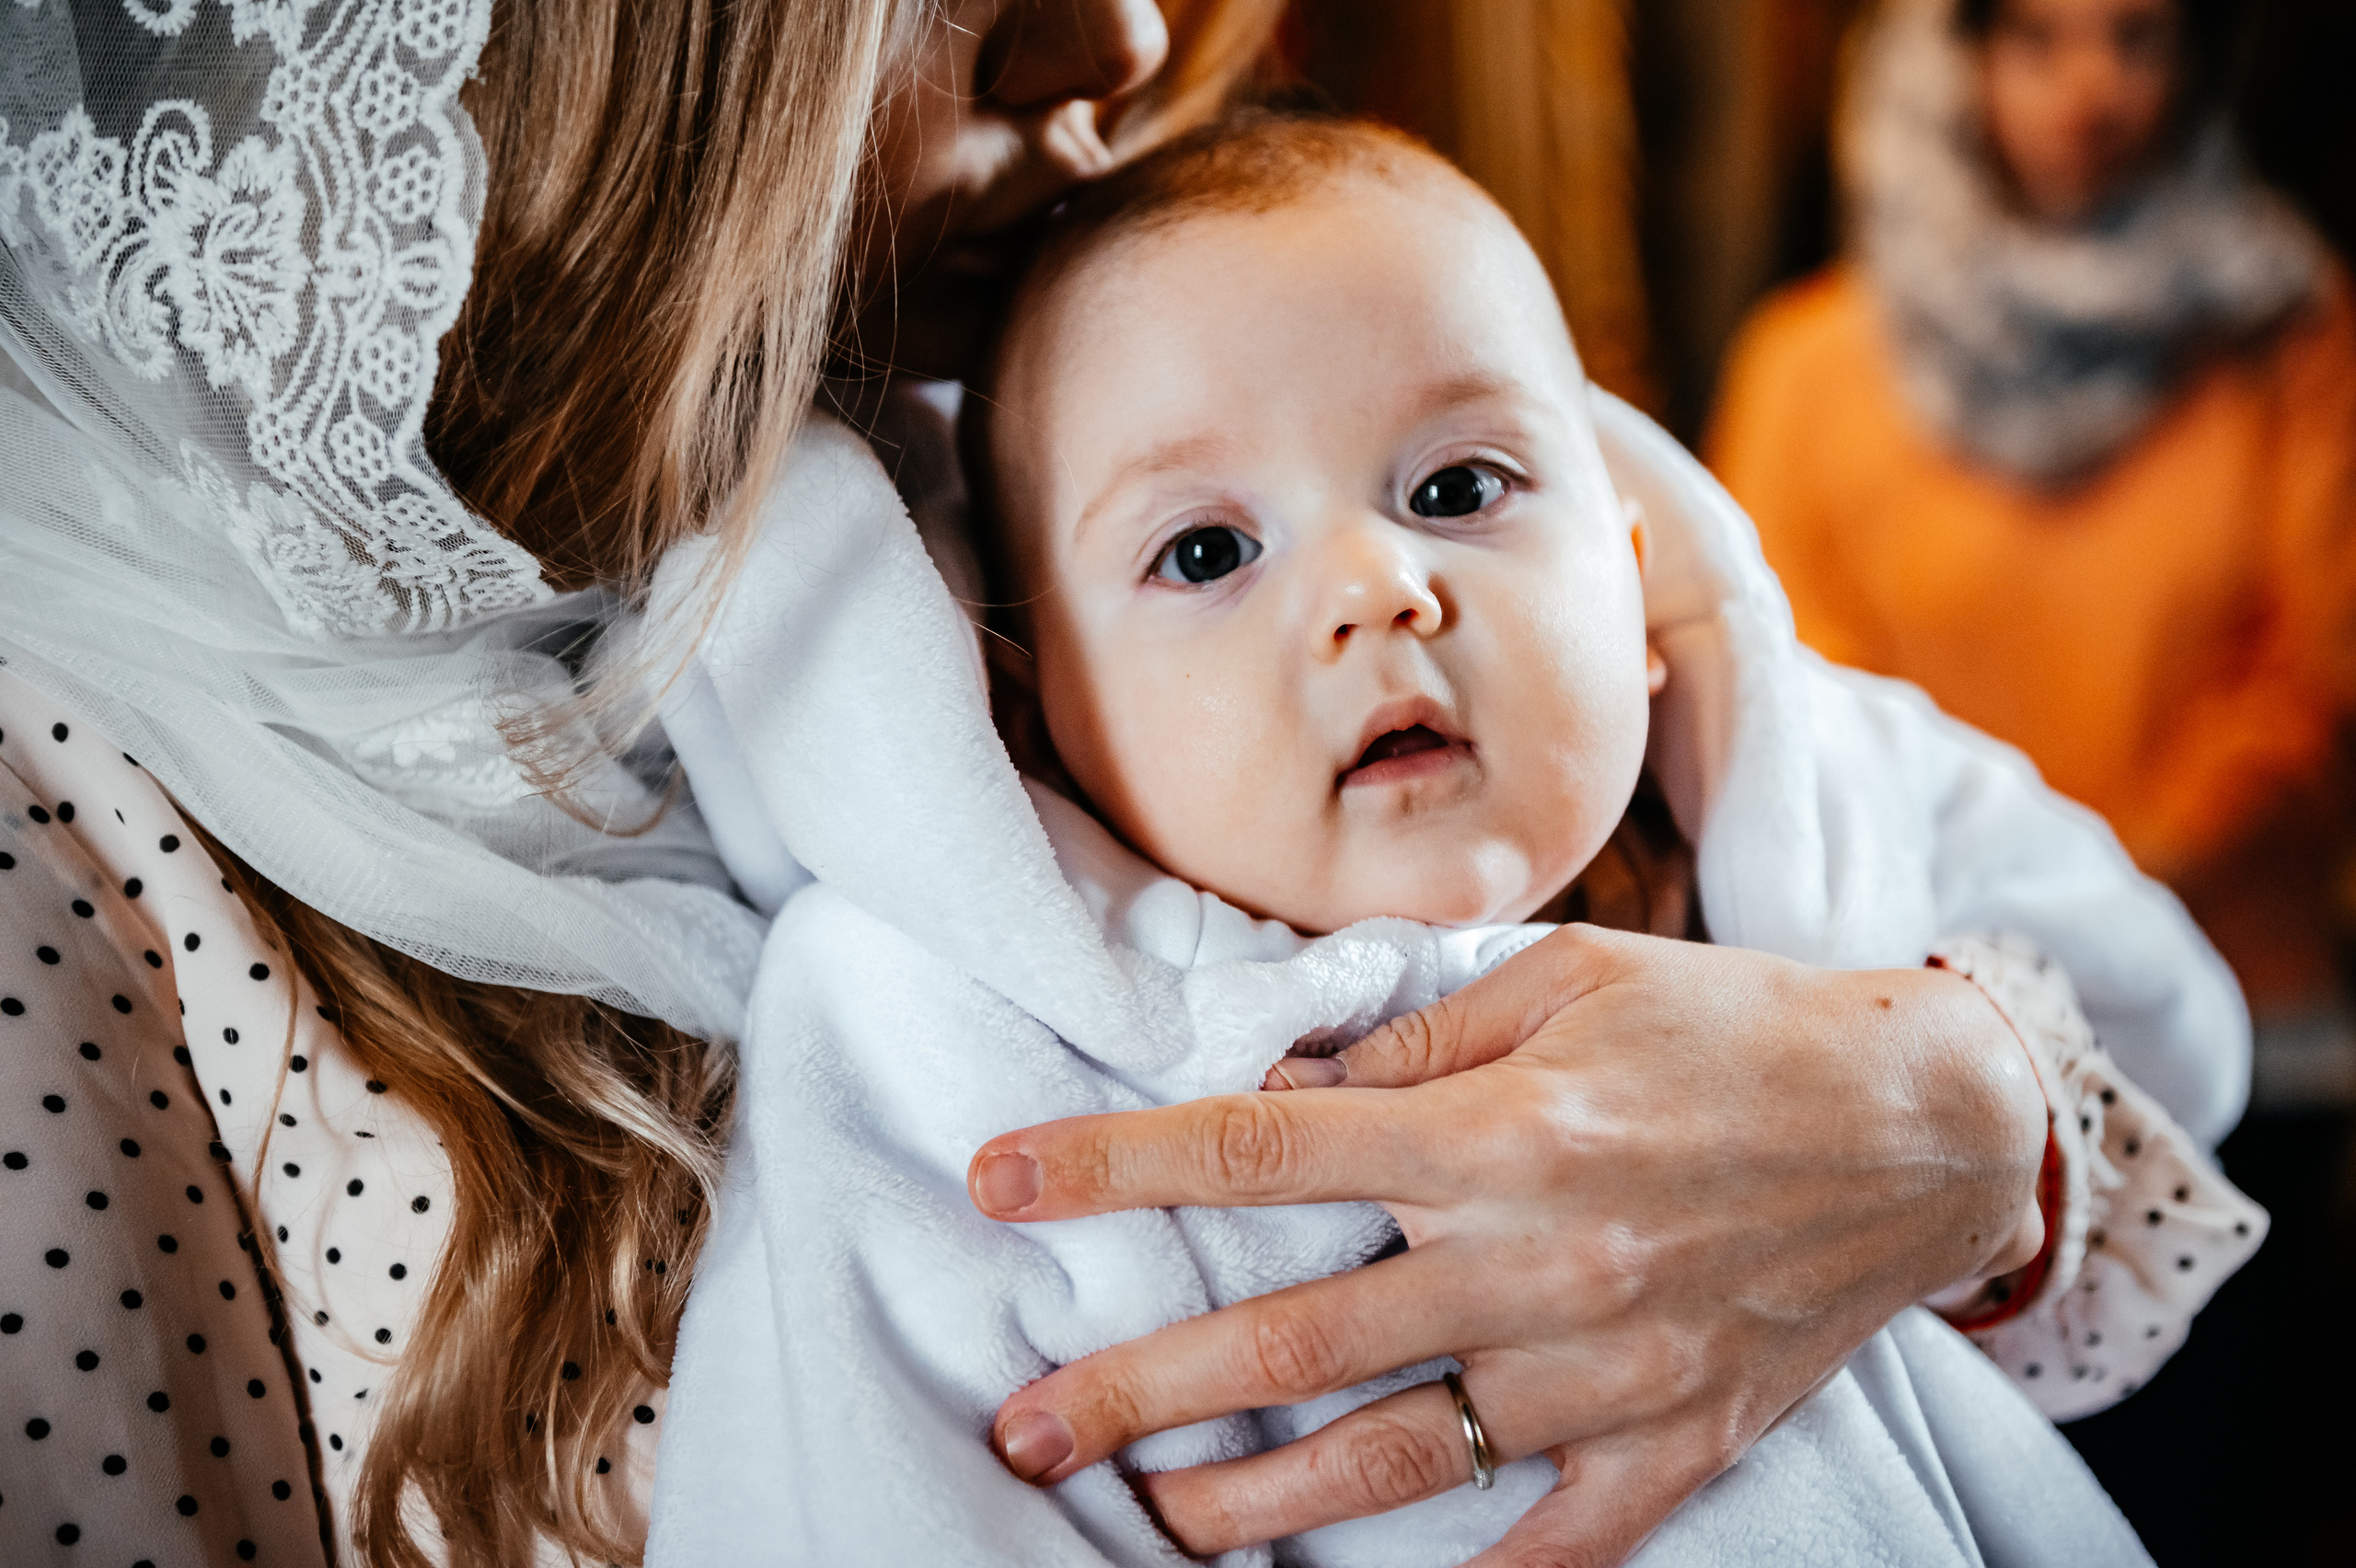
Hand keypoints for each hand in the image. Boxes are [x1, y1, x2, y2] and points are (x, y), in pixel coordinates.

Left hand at [965, 925, 2046, 1564]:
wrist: (1926, 1121)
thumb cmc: (1730, 1026)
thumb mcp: (1564, 983)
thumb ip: (1412, 1045)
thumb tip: (1282, 1091)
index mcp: (1498, 1127)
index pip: (1258, 1150)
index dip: (1111, 1165)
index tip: (999, 1183)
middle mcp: (1537, 1257)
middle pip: (1294, 1338)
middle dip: (1139, 1389)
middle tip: (1024, 1424)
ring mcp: (1608, 1366)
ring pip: (1393, 1457)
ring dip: (1254, 1503)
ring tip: (1151, 1521)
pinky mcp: (1677, 1438)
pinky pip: (1553, 1538)